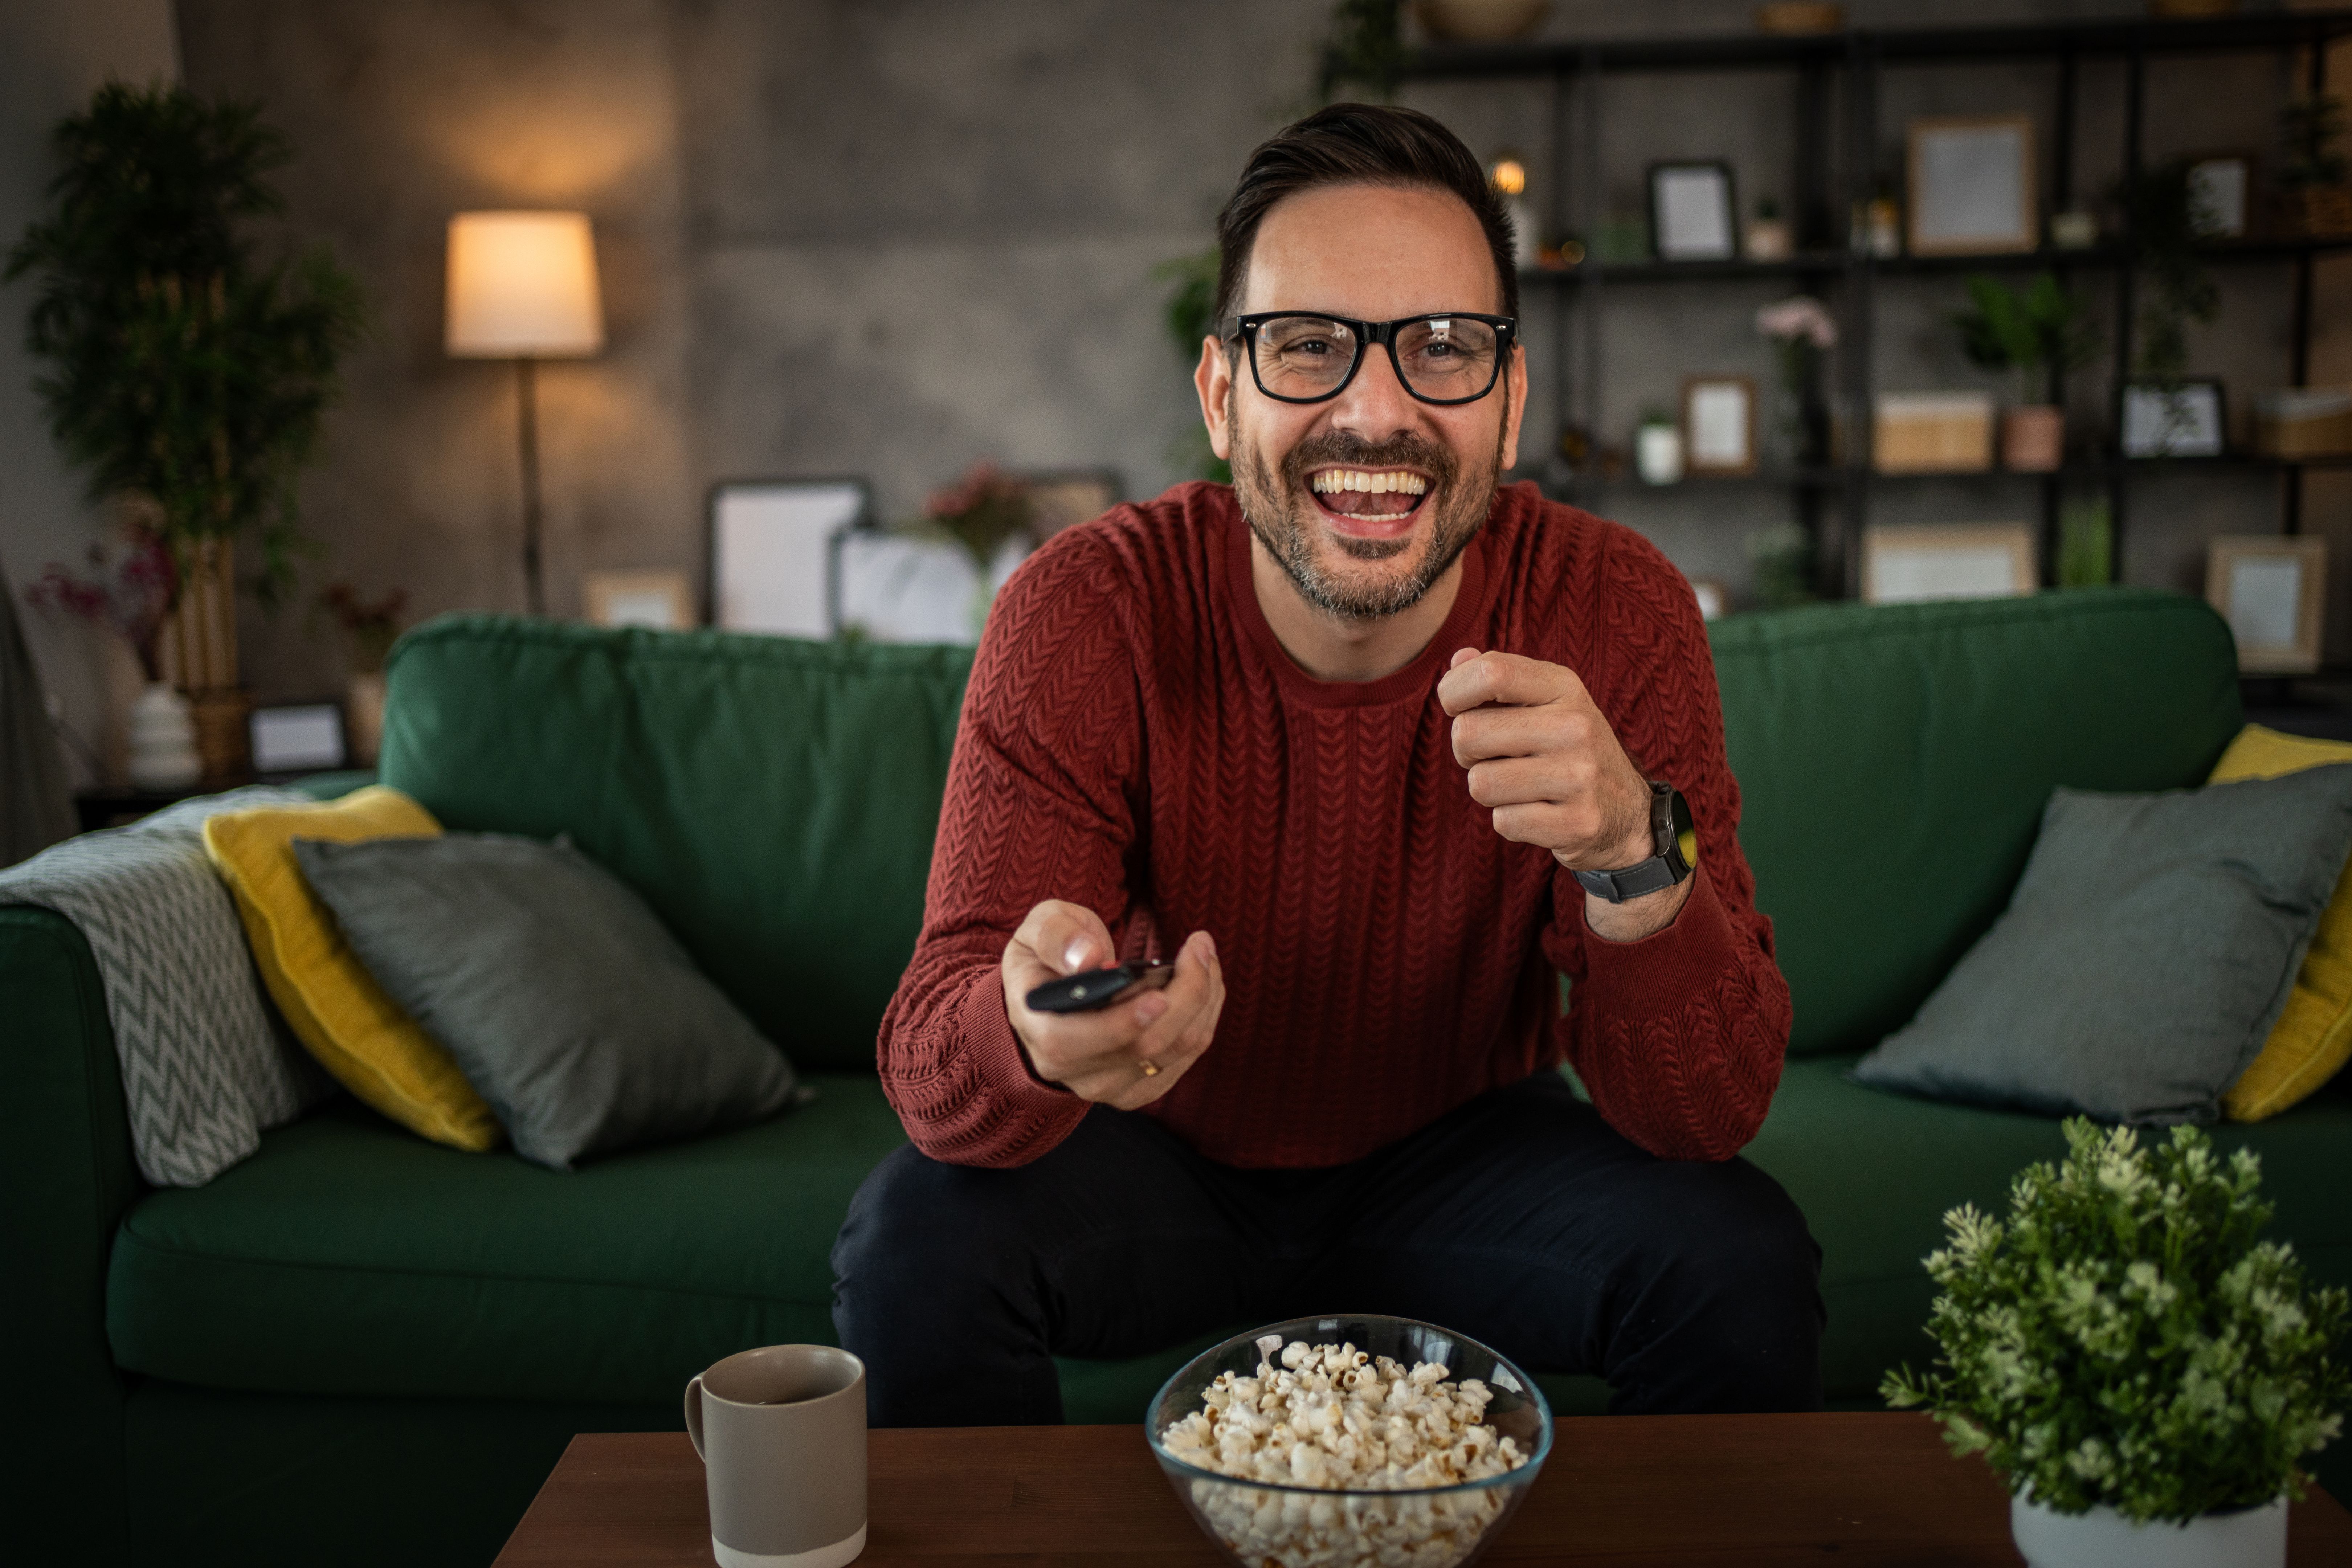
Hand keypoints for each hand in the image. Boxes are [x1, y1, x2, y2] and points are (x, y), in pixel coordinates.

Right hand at [1001, 901, 1224, 1108]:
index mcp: (1042, 1034)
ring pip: (1177, 1049)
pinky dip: (1205, 1012)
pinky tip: (1203, 980)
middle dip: (1186, 993)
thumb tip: (1088, 958)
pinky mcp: (1142, 1087)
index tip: (1159, 993)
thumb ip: (1056, 937)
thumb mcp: (1037, 931)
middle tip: (1199, 945)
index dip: (1122, 1022)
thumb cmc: (1046, 958)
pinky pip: (1188, 1053)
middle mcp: (1075, 1072)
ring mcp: (1111, 1086)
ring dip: (1203, 997)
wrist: (1052, 998)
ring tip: (1203, 953)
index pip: (1078, 1043)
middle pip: (1145, 1046)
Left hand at [1437, 648, 1689, 939]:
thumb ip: (1499, 678)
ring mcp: (1580, 776)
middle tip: (1495, 757)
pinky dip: (1511, 821)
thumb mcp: (1545, 702)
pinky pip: (1503, 822)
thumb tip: (1459, 658)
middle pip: (1467, 733)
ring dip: (1489, 790)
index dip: (1453, 692)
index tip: (1458, 708)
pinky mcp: (1578, 823)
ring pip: (1480, 784)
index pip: (1489, 671)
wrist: (1626, 811)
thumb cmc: (1566, 749)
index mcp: (1564, 686)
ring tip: (1521, 785)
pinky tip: (1539, 812)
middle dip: (1466, 751)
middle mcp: (1575, 726)